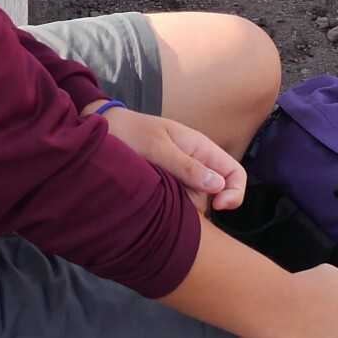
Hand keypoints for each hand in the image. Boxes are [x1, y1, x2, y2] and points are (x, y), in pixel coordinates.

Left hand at [97, 104, 246, 211]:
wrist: (102, 130)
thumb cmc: (130, 132)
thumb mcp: (157, 147)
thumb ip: (186, 166)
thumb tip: (218, 186)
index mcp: (201, 148)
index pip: (234, 173)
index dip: (235, 192)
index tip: (218, 206)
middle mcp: (195, 164)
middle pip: (215, 194)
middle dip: (201, 204)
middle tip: (172, 199)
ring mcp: (181, 176)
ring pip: (196, 202)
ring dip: (182, 206)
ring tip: (155, 194)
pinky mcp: (167, 187)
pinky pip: (178, 203)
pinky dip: (170, 207)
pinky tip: (152, 201)